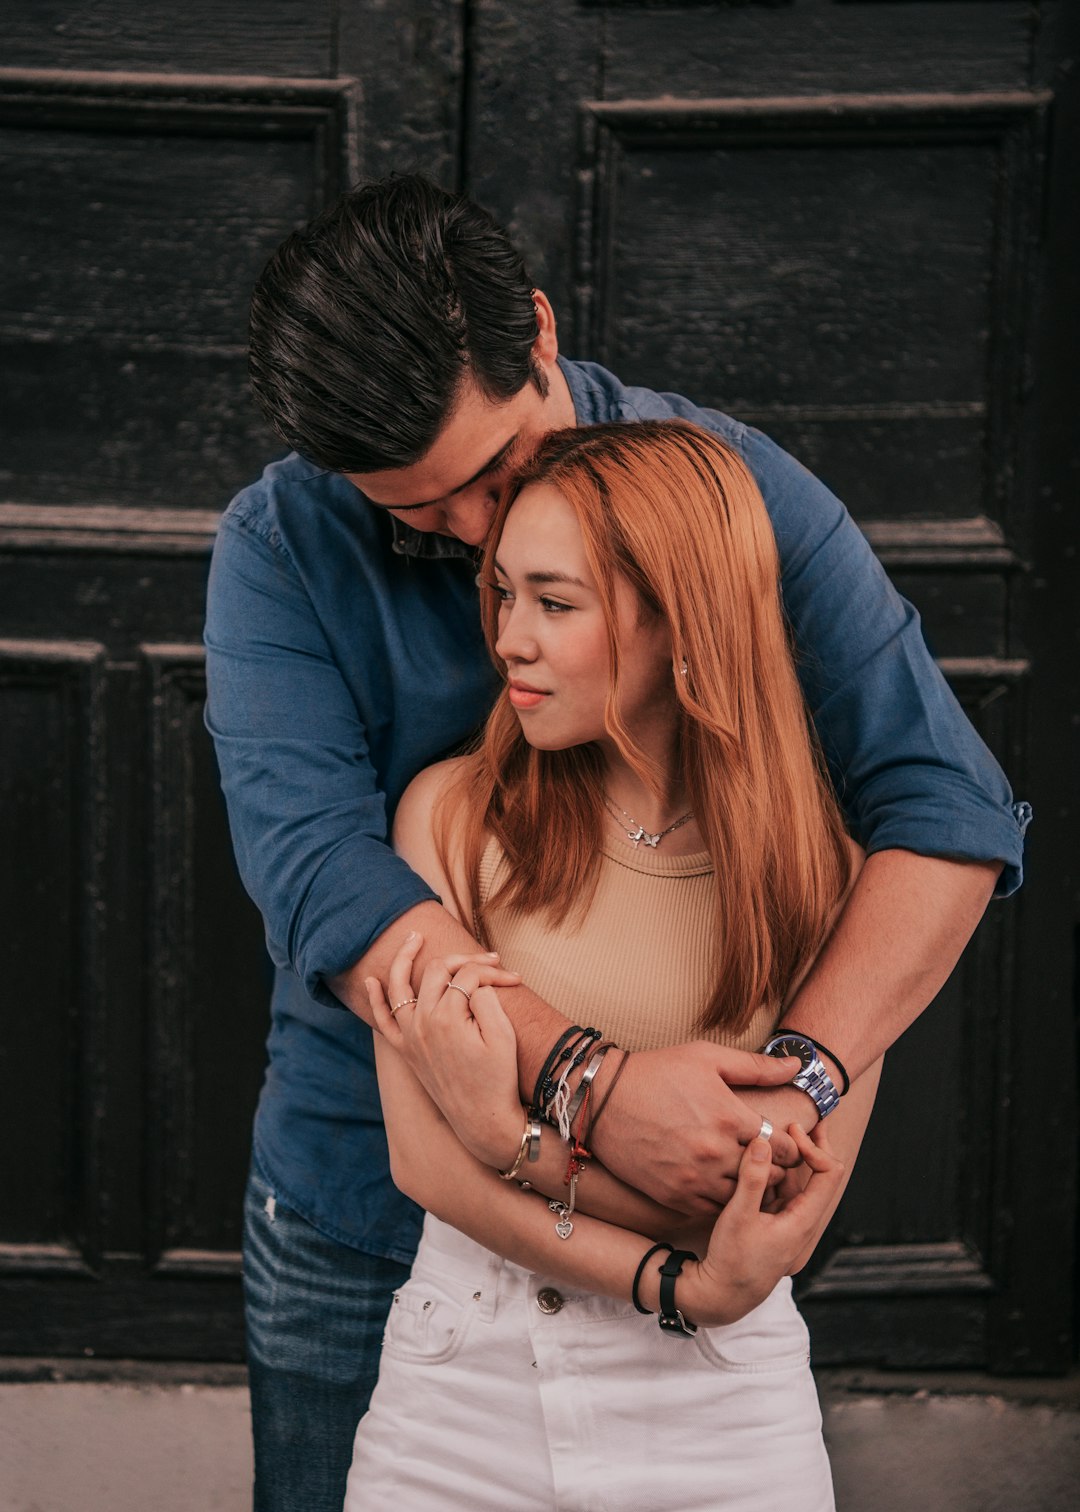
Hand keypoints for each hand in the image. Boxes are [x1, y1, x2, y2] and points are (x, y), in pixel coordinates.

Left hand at [366, 930, 523, 1167]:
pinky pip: (382, 1021)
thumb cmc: (498, 1079)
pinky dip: (374, 999)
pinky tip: (372, 980)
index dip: (492, 972)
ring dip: (404, 959)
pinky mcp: (407, 1051)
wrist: (482, 1120)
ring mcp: (410, 1037)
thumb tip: (474, 980)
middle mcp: (422, 1023)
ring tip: (414, 938)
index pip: (468, 976)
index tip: (514, 979)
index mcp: (447, 1017)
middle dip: (463, 960)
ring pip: (399, 987)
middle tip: (488, 960)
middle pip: (437, 971)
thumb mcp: (503, 1035)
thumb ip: (487, 998)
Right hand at [589, 1041, 802, 1213]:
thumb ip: (755, 1066)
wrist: (601, 1100)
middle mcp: (716, 1153)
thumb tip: (798, 1066)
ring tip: (745, 1176)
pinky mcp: (674, 1196)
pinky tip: (719, 1185)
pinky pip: (714, 1211)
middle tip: (769, 1161)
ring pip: (743, 1198)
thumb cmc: (656, 1072)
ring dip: (750, 1189)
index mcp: (730, 1118)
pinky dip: (722, 1202)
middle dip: (774, 1170)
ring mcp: (695, 1179)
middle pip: (769, 1177)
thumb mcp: (707, 1057)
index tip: (781, 1142)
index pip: (783, 1148)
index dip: (789, 1147)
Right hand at [680, 1123, 843, 1326]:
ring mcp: (789, 1223)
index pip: (829, 1174)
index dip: (815, 1147)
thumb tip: (762, 1140)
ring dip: (789, 1160)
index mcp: (803, 1221)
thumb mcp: (739, 1216)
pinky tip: (758, 1161)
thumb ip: (751, 1178)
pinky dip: (774, 1174)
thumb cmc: (732, 1260)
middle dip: (813, 1146)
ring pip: (798, 1183)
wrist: (722, 1295)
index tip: (791, 1131)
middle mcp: (803, 1222)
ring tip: (775, 1135)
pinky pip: (781, 1193)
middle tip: (807, 1118)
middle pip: (821, 1176)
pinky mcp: (774, 1225)